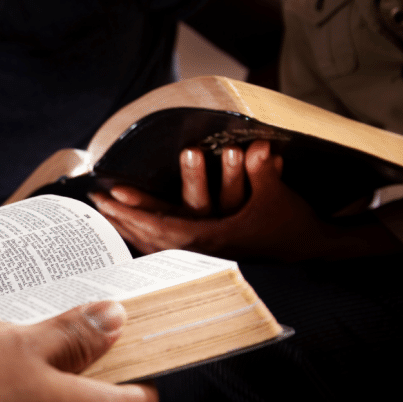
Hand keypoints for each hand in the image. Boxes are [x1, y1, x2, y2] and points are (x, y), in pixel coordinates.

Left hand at [90, 140, 356, 260]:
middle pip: (149, 239)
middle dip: (120, 219)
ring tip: (104, 214)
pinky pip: (165, 247)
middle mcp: (202, 251)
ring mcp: (203, 255)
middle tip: (95, 201)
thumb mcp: (276, 194)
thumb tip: (258, 146)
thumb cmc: (291, 220)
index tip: (110, 198)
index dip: (134, 214)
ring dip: (128, 228)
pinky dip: (144, 236)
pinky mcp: (206, 253)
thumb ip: (263, 171)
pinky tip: (129, 229)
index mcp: (213, 239)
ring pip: (155, 246)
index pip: (163, 228)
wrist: (308, 246)